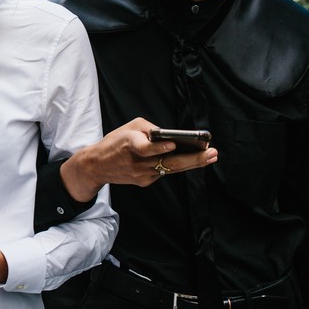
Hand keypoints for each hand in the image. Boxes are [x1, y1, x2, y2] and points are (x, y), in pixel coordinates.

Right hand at [61, 117, 217, 201]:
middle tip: (212, 153)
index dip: (159, 147)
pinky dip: (174, 164)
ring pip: (171, 168)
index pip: (146, 148)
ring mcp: (141, 175)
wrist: (97, 165)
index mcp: (130, 144)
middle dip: (193, 159)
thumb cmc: (116, 142)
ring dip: (192, 163)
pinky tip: (189, 159)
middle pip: (168, 162)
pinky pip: (163, 171)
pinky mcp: (144, 182)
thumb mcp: (129, 127)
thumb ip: (150, 129)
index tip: (173, 144)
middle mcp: (137, 162)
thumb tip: (171, 136)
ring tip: (210, 156)